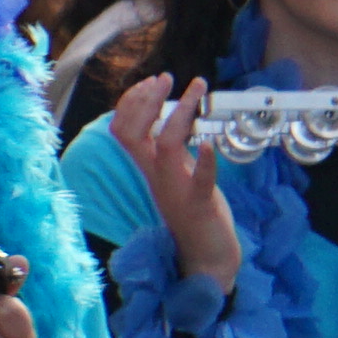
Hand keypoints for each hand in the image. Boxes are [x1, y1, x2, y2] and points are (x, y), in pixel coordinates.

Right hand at [109, 74, 236, 291]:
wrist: (206, 260)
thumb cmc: (193, 214)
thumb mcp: (177, 175)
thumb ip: (170, 150)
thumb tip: (169, 119)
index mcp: (149, 168)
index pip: (123, 129)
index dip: (132, 102)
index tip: (155, 81)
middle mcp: (156, 176)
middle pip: (131, 133)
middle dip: (145, 100)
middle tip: (167, 78)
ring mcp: (176, 190)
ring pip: (165, 147)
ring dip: (179, 115)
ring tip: (197, 90)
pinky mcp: (200, 205)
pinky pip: (200, 180)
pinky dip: (207, 160)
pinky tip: (213, 143)